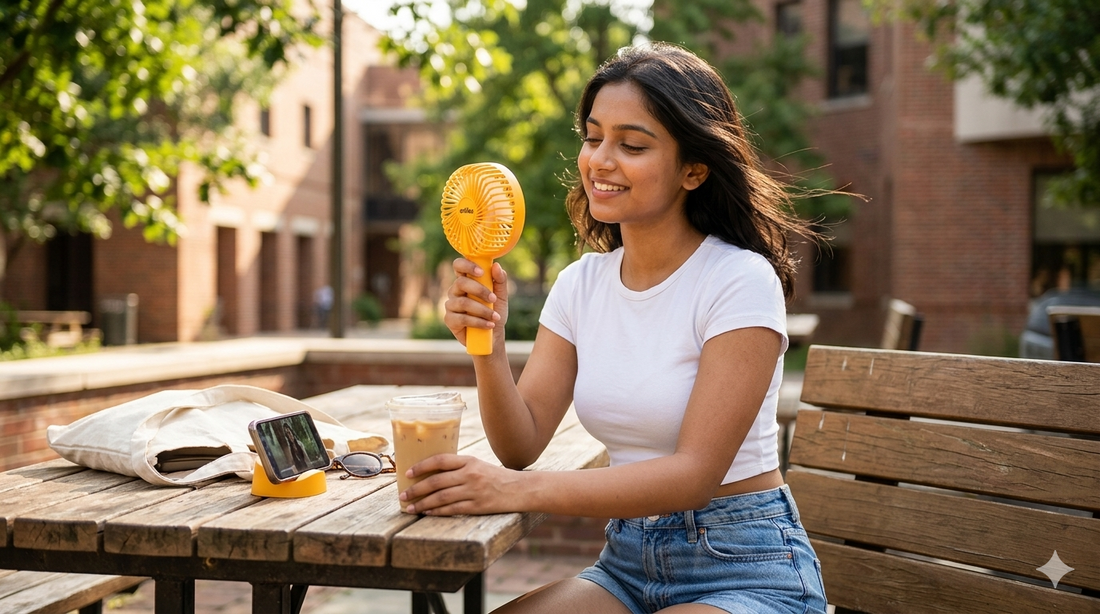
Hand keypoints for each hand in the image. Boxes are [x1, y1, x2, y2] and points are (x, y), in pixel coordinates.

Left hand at [399, 454, 521, 515]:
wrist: (519, 489)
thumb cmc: (495, 477)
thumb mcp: (478, 465)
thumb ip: (458, 467)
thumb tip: (431, 473)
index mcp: (469, 461)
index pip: (441, 460)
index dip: (422, 466)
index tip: (408, 473)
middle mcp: (470, 475)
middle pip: (437, 482)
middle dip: (416, 489)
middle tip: (402, 495)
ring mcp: (474, 491)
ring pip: (441, 498)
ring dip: (423, 504)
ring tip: (410, 507)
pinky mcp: (478, 506)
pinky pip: (452, 509)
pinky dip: (437, 512)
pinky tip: (427, 513)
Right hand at [443, 258, 509, 347]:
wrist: (493, 335)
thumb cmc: (495, 311)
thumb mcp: (501, 295)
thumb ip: (500, 280)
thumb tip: (496, 266)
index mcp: (466, 281)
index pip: (459, 266)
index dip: (467, 265)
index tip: (481, 272)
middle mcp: (455, 291)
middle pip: (461, 283)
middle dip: (479, 290)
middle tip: (493, 298)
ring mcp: (451, 305)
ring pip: (462, 302)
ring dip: (482, 310)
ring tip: (495, 317)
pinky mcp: (449, 319)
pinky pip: (462, 318)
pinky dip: (478, 322)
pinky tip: (489, 325)